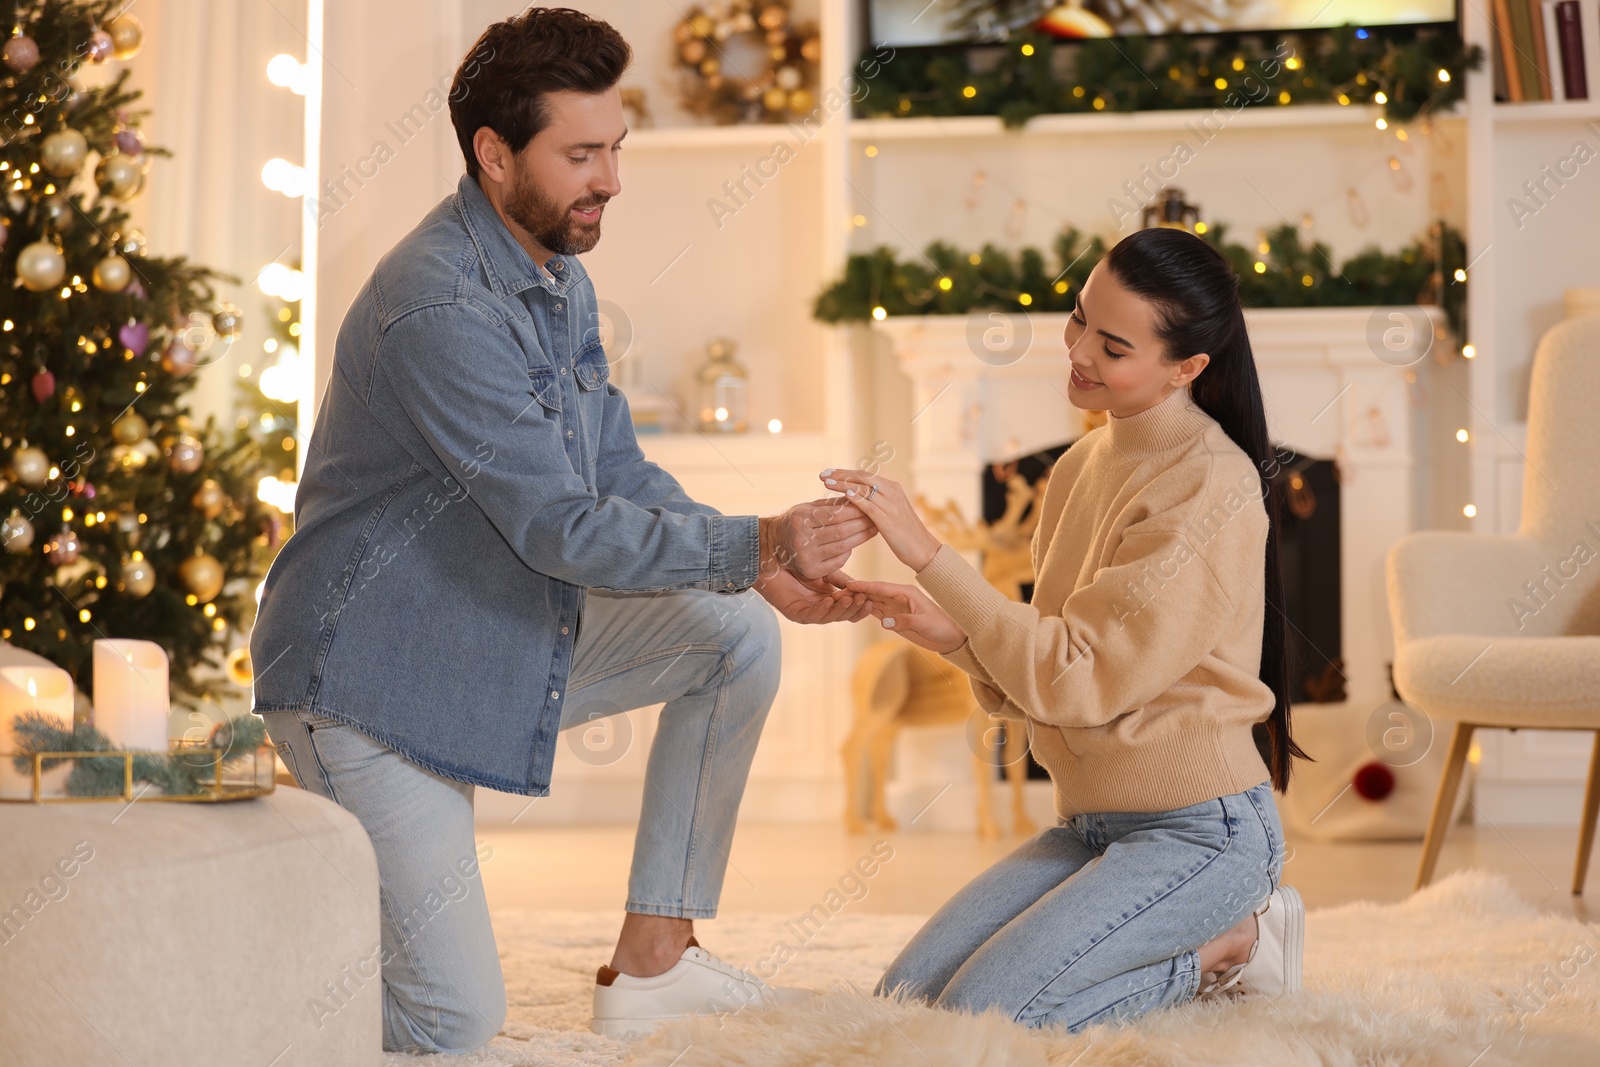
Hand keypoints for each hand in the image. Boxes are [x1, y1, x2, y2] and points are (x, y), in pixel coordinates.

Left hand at [755, 567, 871, 624]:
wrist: (772, 559)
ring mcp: (808, 613)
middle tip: (865, 601)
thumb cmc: (796, 563)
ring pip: (830, 617)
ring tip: (850, 599)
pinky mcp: (796, 614)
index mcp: (830, 600)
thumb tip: (862, 586)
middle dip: (855, 608)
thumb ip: (841, 579)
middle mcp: (820, 609)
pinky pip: (813, 615)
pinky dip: (823, 610)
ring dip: (842, 609)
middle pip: (843, 615)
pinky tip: (830, 601)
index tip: (872, 599)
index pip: (850, 608)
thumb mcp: (825, 572)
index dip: (861, 606)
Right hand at [761, 498, 876, 581]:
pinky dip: (848, 552)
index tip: (868, 506)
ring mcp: (806, 557)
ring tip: (872, 529)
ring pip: (842, 547)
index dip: (855, 511)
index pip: (836, 514)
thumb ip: (831, 505)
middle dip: (862, 524)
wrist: (774, 543)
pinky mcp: (810, 570)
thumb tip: (857, 498)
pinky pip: (837, 561)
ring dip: (861, 538)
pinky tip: (855, 543)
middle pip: (841, 531)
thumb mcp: (808, 508)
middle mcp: (802, 539)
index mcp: (801, 519)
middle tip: (876, 518)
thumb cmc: (796, 521)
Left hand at [818, 470, 941, 572]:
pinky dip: (856, 499)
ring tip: (827, 483)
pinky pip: (870, 505)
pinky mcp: (889, 519)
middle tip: (823, 474)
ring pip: (864, 488)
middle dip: (841, 474)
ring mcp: (891, 504)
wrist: (923, 549)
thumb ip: (875, 503)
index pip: (865, 474)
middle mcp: (892, 492)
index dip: (845, 472)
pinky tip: (844, 496)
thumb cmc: (904, 534)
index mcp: (892, 488)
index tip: (829, 472)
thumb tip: (854, 498)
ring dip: (843, 484)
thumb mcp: (890, 513)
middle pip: (862, 477)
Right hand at [845, 579, 966, 654]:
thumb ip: (904, 621)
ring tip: (840, 598)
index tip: (849, 584)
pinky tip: (853, 608)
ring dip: (858, 600)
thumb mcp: (924, 623)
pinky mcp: (894, 619)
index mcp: (906, 592)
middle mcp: (898, 598)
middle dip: (856, 591)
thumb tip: (884, 622)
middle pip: (873, 592)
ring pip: (872, 602)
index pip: (881, 588)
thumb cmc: (941, 627)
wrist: (950, 639)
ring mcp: (895, 608)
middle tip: (837, 590)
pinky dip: (864, 610)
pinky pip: (876, 612)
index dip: (864, 586)